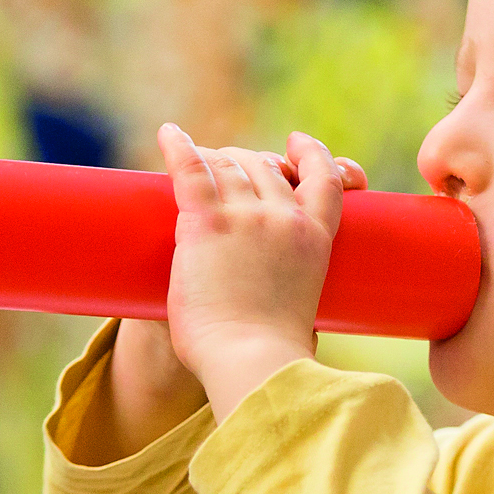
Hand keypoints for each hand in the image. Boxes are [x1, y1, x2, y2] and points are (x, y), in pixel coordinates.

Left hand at [157, 126, 365, 419]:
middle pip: (264, 166)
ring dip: (212, 159)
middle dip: (245, 161)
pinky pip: (191, 169)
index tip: (298, 142)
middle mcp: (285, 217)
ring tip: (197, 161)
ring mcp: (247, 216)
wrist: (252, 360)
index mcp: (316, 238)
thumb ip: (301, 314)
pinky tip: (168, 133)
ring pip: (227, 164)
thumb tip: (304, 340)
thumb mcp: (306, 319)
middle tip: (225, 167)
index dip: (312, 154)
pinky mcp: (207, 223)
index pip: (325, 178)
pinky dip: (179, 146)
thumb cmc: (276, 355)